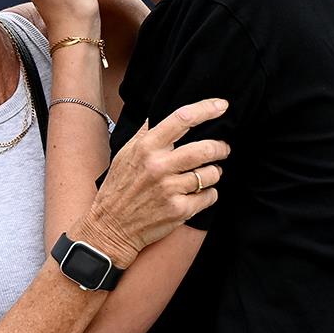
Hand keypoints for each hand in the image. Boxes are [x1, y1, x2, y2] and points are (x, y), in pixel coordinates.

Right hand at [77, 98, 230, 265]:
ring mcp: (170, 189)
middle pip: (205, 148)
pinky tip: (198, 194)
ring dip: (214, 173)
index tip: (222, 105)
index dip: (207, 109)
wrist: (111, 227)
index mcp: (146, 147)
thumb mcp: (125, 153)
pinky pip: (210, 196)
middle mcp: (159, 166)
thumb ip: (145, 133)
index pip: (183, 119)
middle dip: (220, 147)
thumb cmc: (119, 188)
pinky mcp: (179, 210)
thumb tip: (160, 111)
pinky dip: (209, 194)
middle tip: (222, 148)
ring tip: (207, 174)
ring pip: (212, 174)